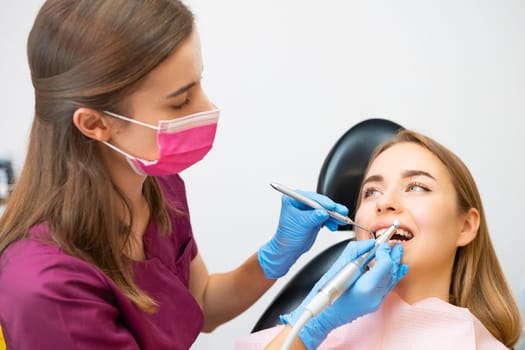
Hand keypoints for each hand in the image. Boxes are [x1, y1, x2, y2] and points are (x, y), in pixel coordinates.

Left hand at [258, 190, 347, 278]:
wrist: (289, 249)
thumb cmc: (288, 236)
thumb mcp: (300, 225)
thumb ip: (312, 217)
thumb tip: (323, 212)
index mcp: (292, 199)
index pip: (311, 197)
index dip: (323, 202)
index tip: (332, 206)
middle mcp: (300, 202)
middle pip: (319, 202)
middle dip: (331, 209)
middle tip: (341, 212)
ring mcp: (308, 210)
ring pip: (324, 209)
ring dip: (334, 215)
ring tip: (341, 220)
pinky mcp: (314, 217)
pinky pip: (326, 216)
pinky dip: (332, 220)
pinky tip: (335, 225)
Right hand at [281, 240, 407, 349]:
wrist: (324, 315)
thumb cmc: (326, 293)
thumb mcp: (338, 266)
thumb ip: (356, 251)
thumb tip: (370, 244)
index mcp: (365, 286)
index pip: (385, 264)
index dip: (385, 251)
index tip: (382, 243)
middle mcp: (375, 296)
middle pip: (391, 271)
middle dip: (393, 256)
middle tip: (393, 244)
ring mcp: (377, 301)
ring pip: (393, 279)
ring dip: (395, 264)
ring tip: (397, 252)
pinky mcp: (376, 303)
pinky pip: (389, 286)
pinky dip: (394, 275)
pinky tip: (399, 268)